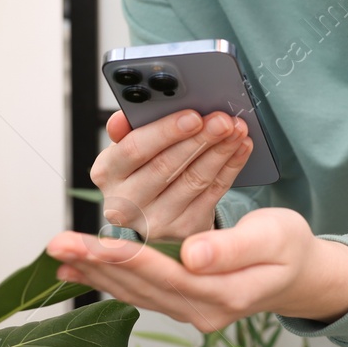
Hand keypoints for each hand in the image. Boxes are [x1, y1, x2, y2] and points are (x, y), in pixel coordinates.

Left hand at [44, 207, 347, 333]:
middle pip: (140, 287)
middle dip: (96, 264)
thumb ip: (232, 248)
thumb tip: (192, 256)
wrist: (301, 275)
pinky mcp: (182, 303)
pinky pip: (139, 293)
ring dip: (95, 274)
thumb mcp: (273, 238)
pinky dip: (109, 280)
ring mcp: (190, 312)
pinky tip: (81, 271)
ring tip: (58, 256)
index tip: (88, 243)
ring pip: (134, 293)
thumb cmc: (290, 248)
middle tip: (56, 245)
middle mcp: (201, 312)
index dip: (124, 257)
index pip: (164, 274)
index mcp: (224, 295)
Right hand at [90, 106, 253, 241]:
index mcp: (106, 173)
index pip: (134, 149)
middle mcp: (125, 202)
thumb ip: (128, 130)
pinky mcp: (183, 230)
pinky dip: (230, 167)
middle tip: (224, 120)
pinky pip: (212, 193)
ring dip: (220, 151)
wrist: (155, 214)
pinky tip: (240, 149)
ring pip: (194, 180)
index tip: (193, 116)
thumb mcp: (128, 150)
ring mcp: (154, 221)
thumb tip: (124, 117)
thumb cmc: (142, 170)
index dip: (165, 131)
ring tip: (237, 130)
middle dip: (200, 139)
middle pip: (167, 166)